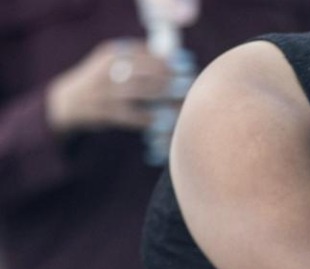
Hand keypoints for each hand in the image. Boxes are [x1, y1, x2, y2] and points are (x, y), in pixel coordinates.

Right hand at [46, 39, 172, 133]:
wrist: (68, 101)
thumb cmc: (100, 79)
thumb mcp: (112, 61)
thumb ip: (136, 58)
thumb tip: (171, 59)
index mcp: (112, 54)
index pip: (143, 54)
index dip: (166, 61)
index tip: (184, 67)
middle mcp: (107, 70)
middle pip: (143, 72)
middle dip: (168, 79)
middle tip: (186, 85)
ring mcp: (104, 91)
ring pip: (139, 92)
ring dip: (162, 97)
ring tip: (179, 102)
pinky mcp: (103, 111)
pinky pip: (131, 115)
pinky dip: (148, 117)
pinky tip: (163, 119)